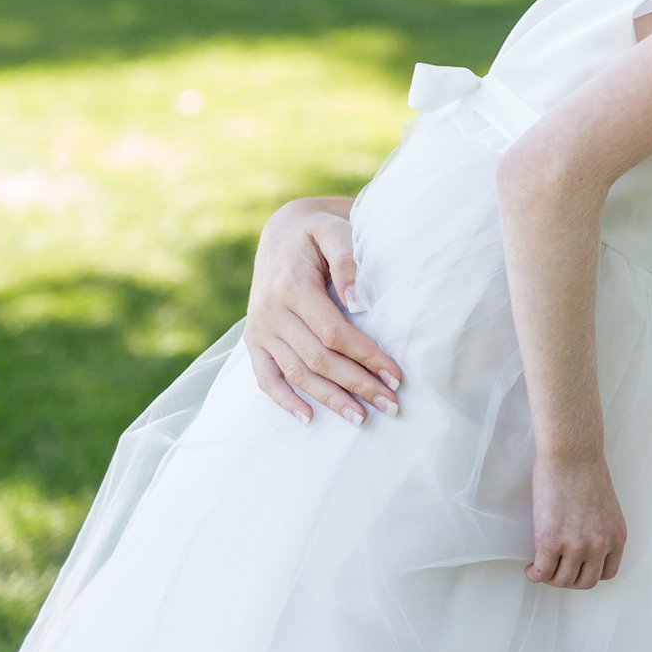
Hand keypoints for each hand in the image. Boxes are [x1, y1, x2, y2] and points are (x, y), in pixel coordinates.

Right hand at [245, 200, 401, 424]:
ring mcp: (260, 328)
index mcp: (291, 285)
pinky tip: (309, 419)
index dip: (365, 357)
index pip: (333, 333)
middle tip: (391, 405)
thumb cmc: (318, 234)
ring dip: (330, 400)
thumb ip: (348, 259)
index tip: (396, 376)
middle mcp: (270, 310)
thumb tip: (359, 301)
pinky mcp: (254, 341)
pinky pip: (265, 378)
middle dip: (357, 385)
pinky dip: (284, 401)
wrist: (282, 235)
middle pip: (318, 359)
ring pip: (297, 374)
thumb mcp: (334, 232)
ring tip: (362, 419)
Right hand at [527, 449, 626, 588]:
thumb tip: (582, 541)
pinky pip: (542, 572)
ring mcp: (576, 546)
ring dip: (550, 578)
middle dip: (568, 580)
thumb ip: (599, 528)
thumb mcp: (606, 507)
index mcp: (616, 537)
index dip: (588, 573)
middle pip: (584, 582)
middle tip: (555, 569)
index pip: (606, 573)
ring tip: (540, 567)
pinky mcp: (551, 542)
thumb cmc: (584, 469)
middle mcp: (600, 546)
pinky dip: (534, 574)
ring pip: (562, 580)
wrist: (571, 453)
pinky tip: (530, 568)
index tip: (576, 567)